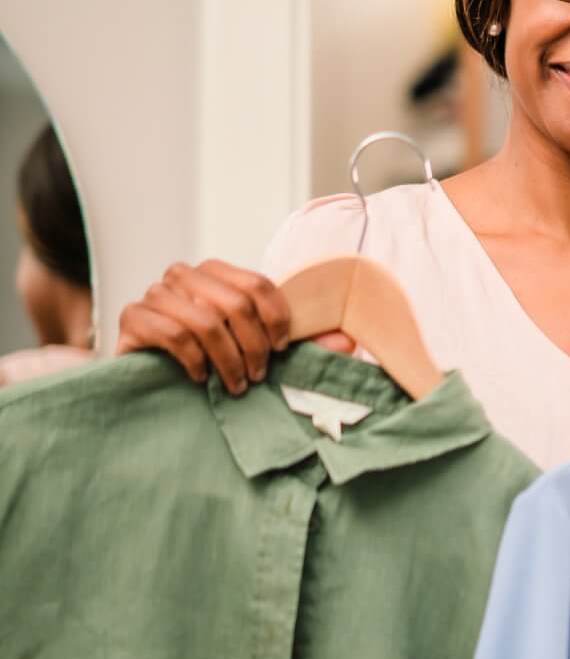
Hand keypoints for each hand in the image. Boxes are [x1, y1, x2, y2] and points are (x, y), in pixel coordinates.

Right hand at [116, 259, 354, 394]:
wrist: (150, 383)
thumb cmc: (210, 362)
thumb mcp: (259, 351)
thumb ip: (302, 345)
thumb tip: (348, 341)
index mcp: (217, 273)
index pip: (258, 284)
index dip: (276, 320)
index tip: (282, 351)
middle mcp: (185, 275)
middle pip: (235, 302)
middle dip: (254, 346)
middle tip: (257, 377)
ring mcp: (156, 293)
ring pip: (204, 319)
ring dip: (227, 359)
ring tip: (234, 385)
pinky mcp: (133, 317)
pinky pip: (171, 333)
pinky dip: (194, 360)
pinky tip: (200, 379)